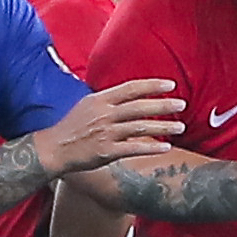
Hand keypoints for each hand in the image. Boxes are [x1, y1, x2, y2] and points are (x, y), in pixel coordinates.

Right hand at [38, 80, 187, 174]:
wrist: (54, 149)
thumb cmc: (72, 127)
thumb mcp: (87, 106)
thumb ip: (109, 101)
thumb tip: (130, 96)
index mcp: (100, 100)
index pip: (131, 88)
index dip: (152, 86)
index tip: (170, 86)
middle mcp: (104, 114)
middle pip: (140, 107)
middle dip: (164, 105)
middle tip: (182, 105)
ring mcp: (106, 133)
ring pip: (141, 127)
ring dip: (163, 127)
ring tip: (180, 128)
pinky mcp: (107, 151)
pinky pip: (134, 147)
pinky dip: (152, 147)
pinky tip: (166, 147)